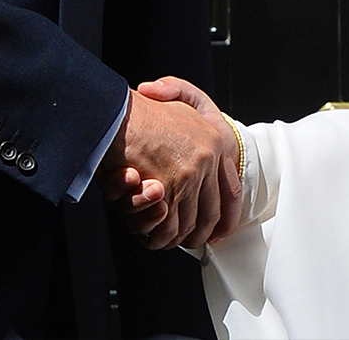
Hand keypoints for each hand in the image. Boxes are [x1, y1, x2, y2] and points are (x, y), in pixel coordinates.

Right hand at [107, 84, 239, 250]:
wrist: (117, 111)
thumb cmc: (142, 109)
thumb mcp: (181, 104)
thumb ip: (198, 122)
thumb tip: (209, 152)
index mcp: (215, 141)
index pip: (231, 189)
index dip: (226, 215)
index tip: (220, 231)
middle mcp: (207, 160)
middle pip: (210, 213)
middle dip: (199, 234)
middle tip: (188, 242)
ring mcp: (188, 175)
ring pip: (188, 224)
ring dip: (175, 239)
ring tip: (164, 241)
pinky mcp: (167, 188)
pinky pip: (169, 226)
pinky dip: (159, 236)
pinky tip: (150, 236)